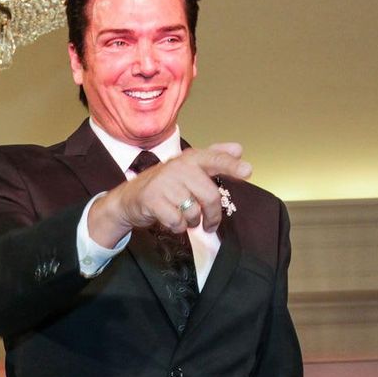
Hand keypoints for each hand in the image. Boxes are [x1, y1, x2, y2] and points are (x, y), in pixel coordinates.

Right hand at [87, 143, 251, 247]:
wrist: (129, 199)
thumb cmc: (164, 186)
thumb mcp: (187, 168)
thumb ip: (213, 158)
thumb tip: (238, 149)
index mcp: (191, 159)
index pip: (215, 159)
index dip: (232, 167)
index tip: (248, 172)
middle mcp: (179, 167)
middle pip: (209, 195)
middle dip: (213, 215)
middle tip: (209, 225)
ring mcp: (165, 183)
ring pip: (194, 211)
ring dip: (192, 222)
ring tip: (184, 218)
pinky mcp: (153, 200)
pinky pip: (177, 221)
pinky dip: (177, 227)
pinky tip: (171, 222)